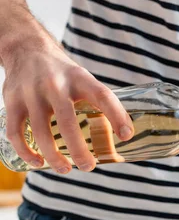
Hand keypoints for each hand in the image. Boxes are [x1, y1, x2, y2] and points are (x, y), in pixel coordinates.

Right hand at [1, 35, 133, 172]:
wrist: (27, 49)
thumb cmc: (64, 75)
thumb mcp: (85, 79)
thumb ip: (99, 103)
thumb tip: (124, 137)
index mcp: (80, 78)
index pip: (103, 96)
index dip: (117, 116)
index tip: (126, 137)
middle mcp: (55, 84)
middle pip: (67, 121)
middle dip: (78, 149)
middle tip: (89, 167)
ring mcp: (31, 93)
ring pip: (40, 131)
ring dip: (53, 156)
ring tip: (66, 170)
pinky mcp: (11, 100)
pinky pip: (15, 131)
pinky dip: (26, 151)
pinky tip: (38, 163)